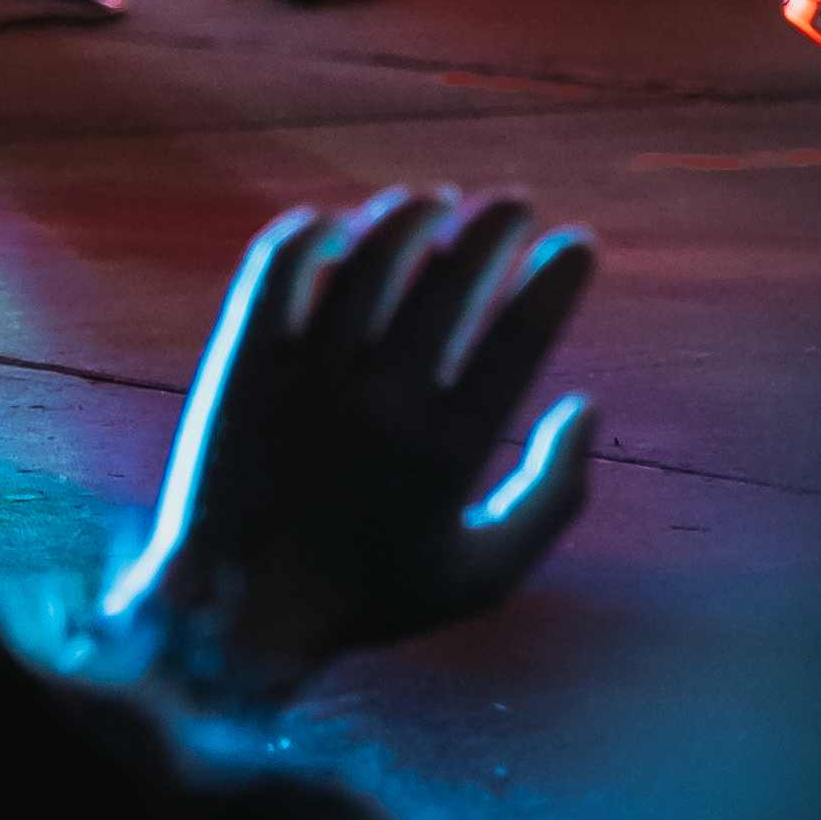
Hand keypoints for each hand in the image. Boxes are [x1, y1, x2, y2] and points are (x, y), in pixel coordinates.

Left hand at [98, 188, 598, 699]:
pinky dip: (303, 239)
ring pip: (367, 262)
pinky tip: (328, 225)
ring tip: (430, 203)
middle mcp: (383, 402)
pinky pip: (275, 275)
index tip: (577, 244)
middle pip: (449, 282)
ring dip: (405, 220)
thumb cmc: (369, 599)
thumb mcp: (487, 574)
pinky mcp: (242, 365)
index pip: (519, 337)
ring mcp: (307, 377)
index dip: (555, 281)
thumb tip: (587, 405)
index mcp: (450, 450)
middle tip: (514, 203)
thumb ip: (554, 495)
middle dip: (493, 229)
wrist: (233, 617)